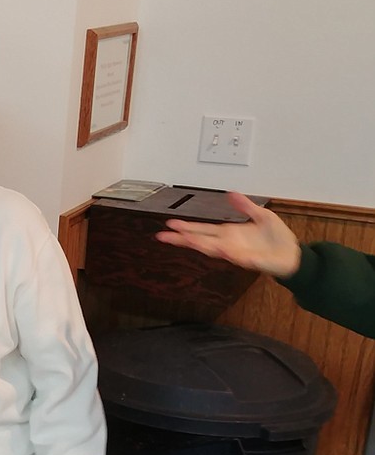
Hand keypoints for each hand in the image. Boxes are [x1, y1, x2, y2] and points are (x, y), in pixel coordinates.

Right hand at [155, 191, 301, 278]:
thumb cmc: (276, 238)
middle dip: (182, 238)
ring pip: (214, 249)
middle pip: (201, 241)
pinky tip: (221, 249)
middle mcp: (229, 244)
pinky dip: (231, 254)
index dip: (187, 227)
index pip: (203, 230)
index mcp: (229, 233)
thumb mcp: (261, 215)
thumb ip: (245, 206)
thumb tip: (230, 193)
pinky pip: (240, 258)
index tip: (171, 224)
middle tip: (163, 236)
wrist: (292, 255)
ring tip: (186, 240)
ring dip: (200, 245)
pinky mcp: (252, 261)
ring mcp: (238, 253)